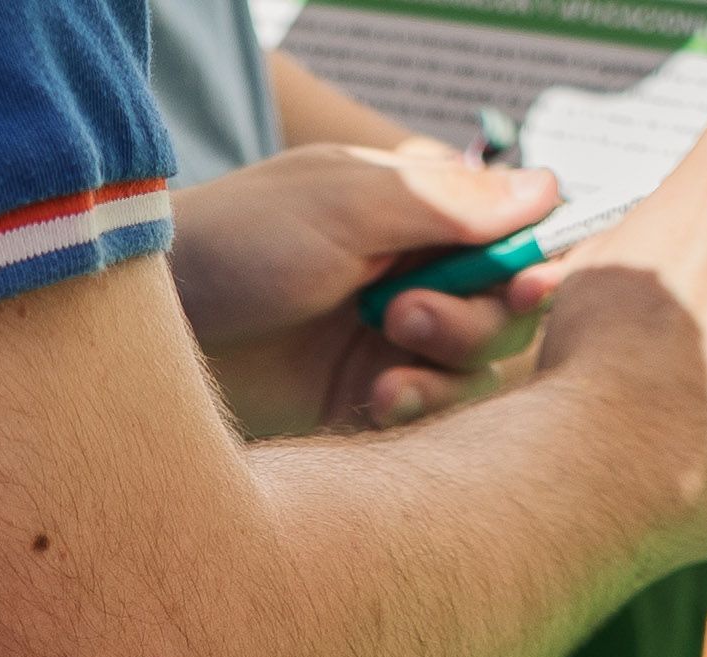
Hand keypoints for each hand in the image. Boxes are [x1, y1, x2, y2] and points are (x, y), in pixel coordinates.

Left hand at [171, 140, 560, 436]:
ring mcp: (389, 344)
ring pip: (476, 372)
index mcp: (417, 215)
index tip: (529, 284)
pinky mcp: (362, 404)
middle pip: (507, 314)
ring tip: (389, 351)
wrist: (157, 320)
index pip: (511, 241)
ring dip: (450, 364)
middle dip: (478, 319)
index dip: (534, 266)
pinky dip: (419, 407)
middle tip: (409, 314)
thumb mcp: (346, 207)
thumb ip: (448, 204)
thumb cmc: (240, 240)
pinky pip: (429, 418)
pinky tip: (380, 397)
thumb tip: (549, 187)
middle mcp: (413, 277)